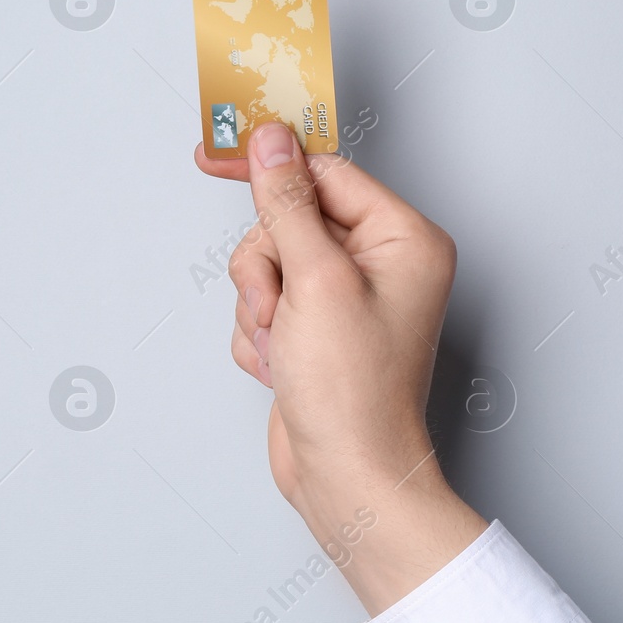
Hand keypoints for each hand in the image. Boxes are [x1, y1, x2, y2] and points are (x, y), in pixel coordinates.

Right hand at [196, 123, 486, 615]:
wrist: (347, 479)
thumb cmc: (354, 393)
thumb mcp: (315, 281)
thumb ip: (288, 205)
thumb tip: (272, 143)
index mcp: (403, 239)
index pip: (326, 174)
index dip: (274, 169)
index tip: (219, 153)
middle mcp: (382, 264)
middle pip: (290, 219)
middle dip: (267, 266)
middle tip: (277, 306)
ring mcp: (347, 299)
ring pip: (269, 262)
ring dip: (259, 305)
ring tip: (283, 345)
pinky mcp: (317, 330)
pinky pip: (265, 303)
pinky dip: (260, 334)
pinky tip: (281, 365)